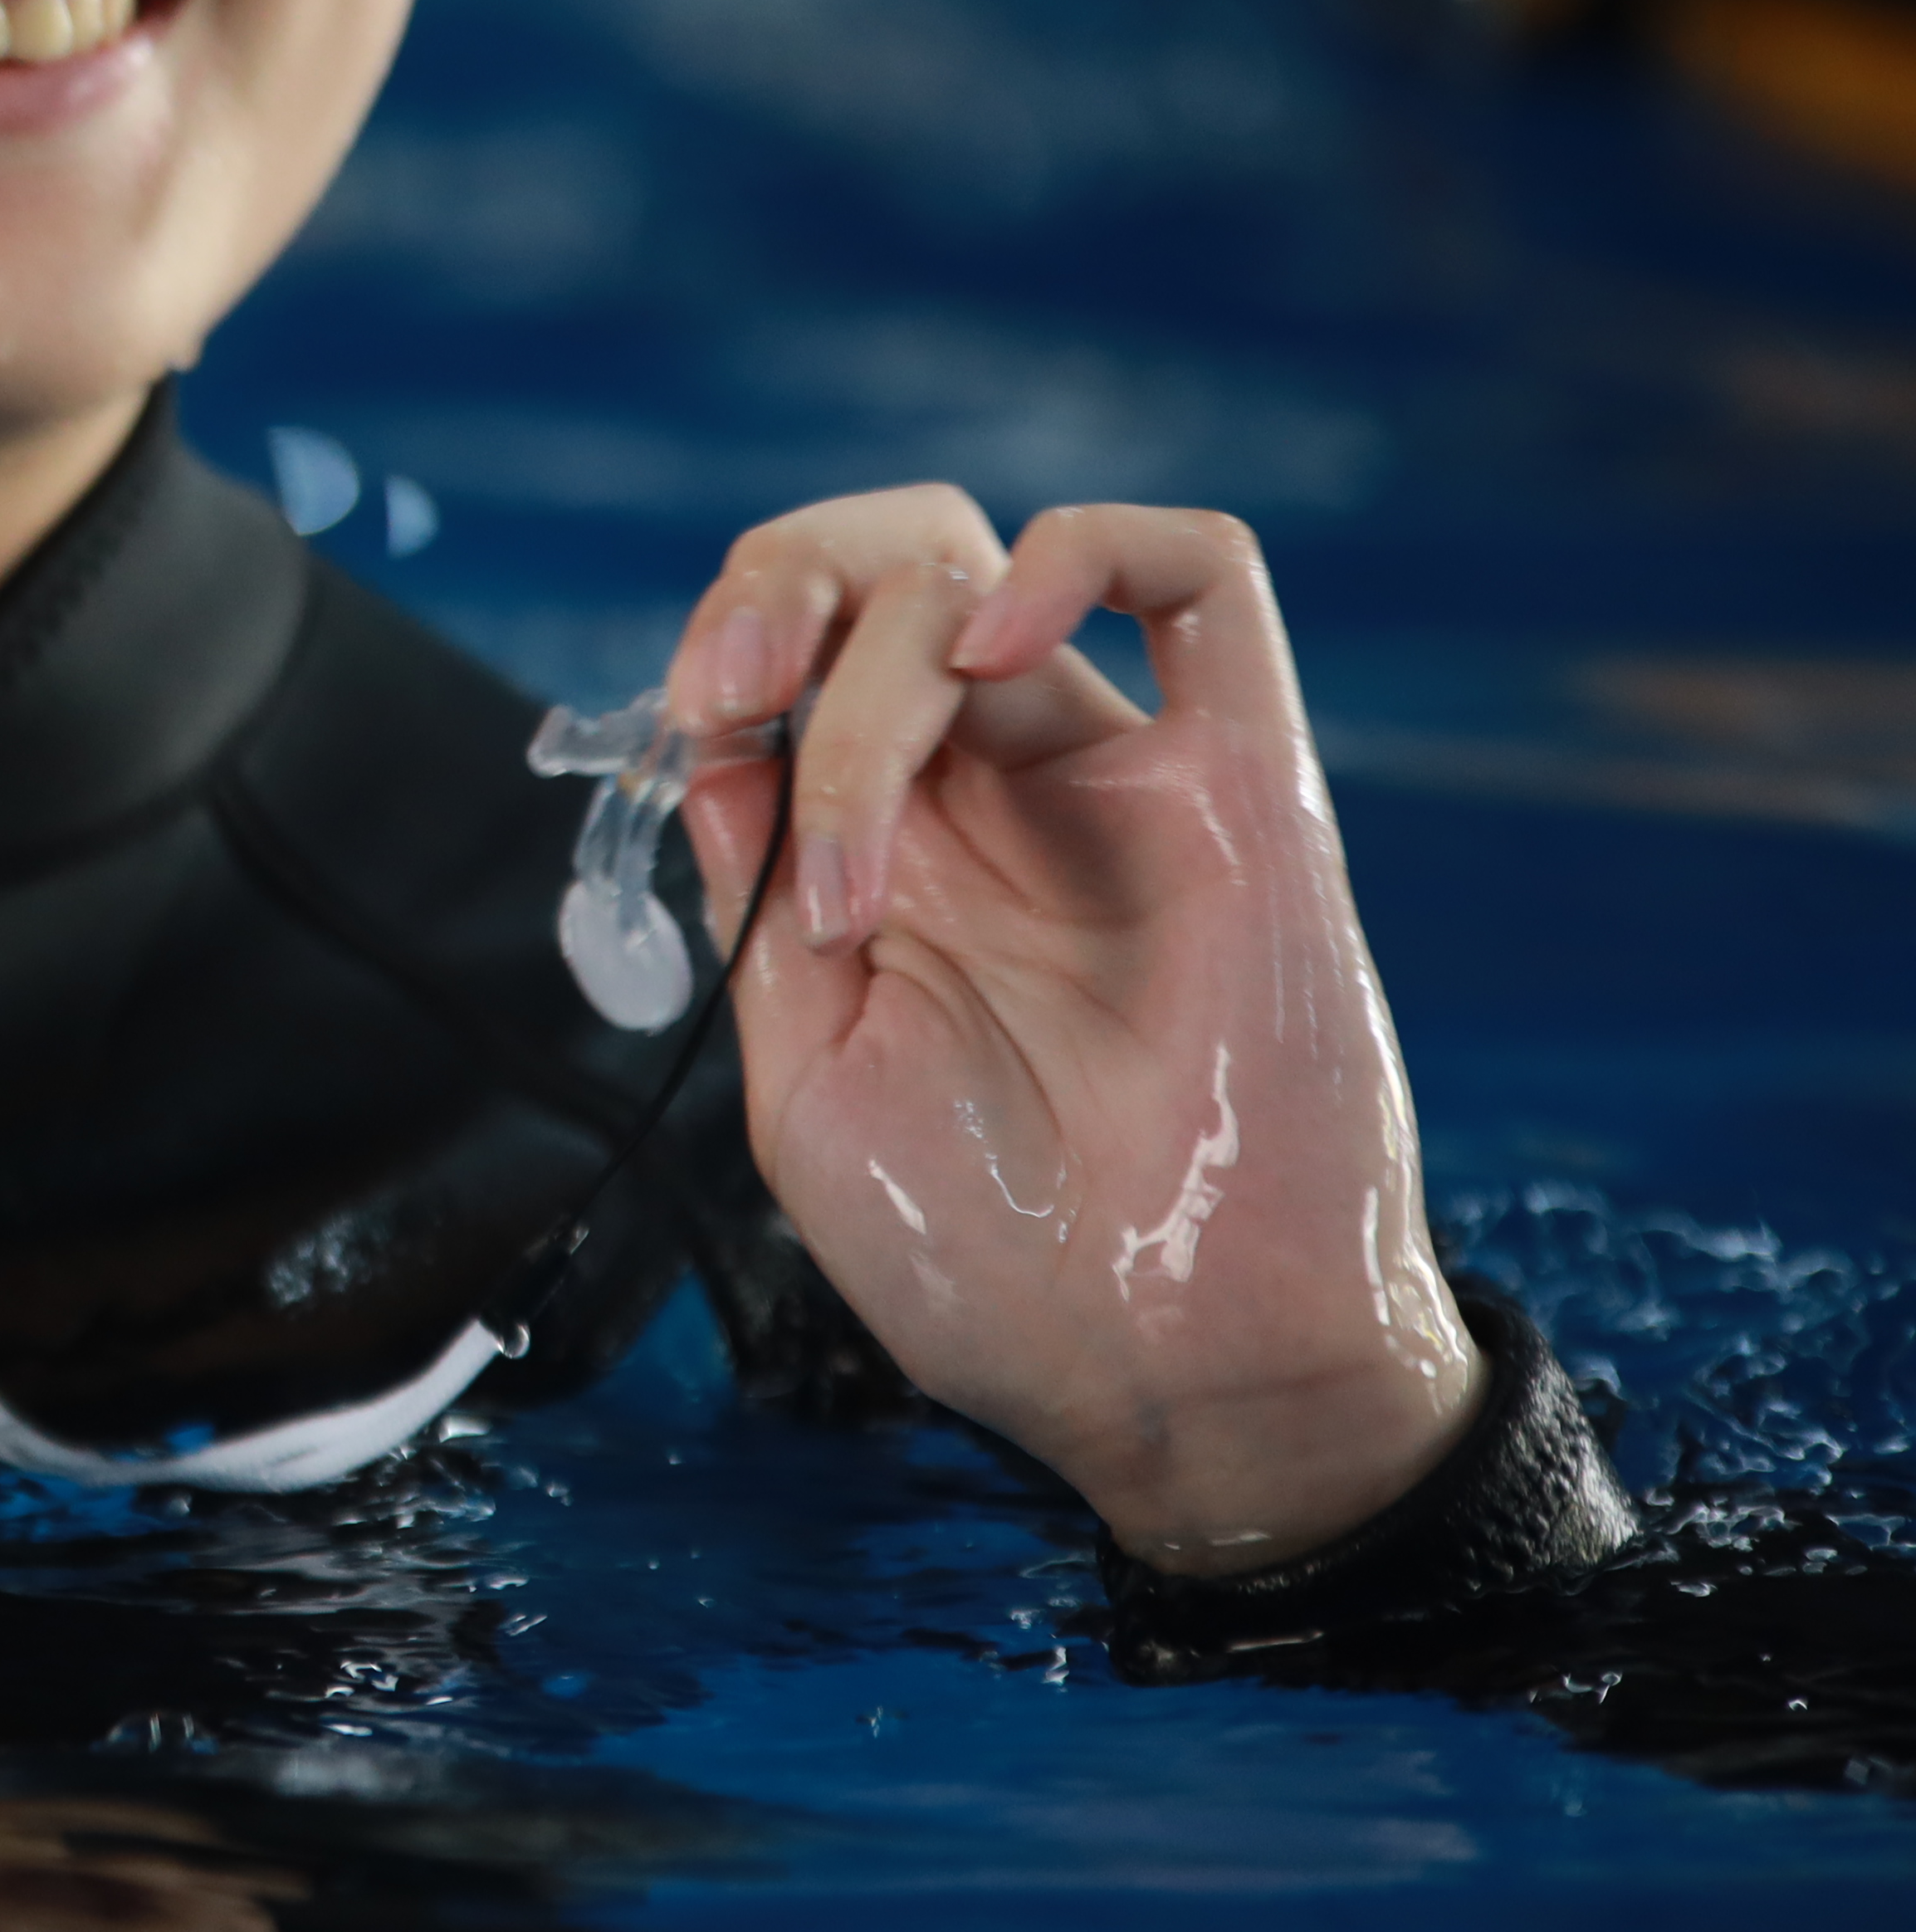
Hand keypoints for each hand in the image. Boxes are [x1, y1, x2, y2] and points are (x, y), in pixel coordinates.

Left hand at [673, 491, 1480, 1571]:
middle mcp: (997, 798)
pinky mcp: (1248, 792)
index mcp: (889, 851)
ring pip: (994, 574)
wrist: (1166, 1379)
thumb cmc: (993, 1263)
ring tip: (851, 838)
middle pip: (891, 568)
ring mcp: (1118, 784)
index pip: (801, 648)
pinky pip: (1206, 581)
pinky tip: (999, 639)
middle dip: (779, 583)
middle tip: (730, 693)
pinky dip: (1090, 552)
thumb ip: (757, 908)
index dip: (724, 641)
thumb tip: (715, 751)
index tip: (682, 720)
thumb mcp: (809, 1083)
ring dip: (875, 657)